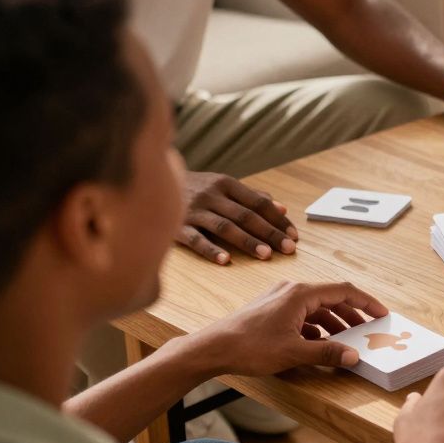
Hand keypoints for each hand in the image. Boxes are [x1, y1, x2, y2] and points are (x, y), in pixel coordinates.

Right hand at [178, 171, 297, 264]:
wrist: (149, 181)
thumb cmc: (195, 188)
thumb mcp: (222, 185)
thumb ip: (251, 196)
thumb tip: (282, 209)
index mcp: (226, 184)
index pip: (259, 202)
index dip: (277, 220)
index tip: (294, 236)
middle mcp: (211, 195)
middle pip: (246, 215)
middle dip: (270, 233)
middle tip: (288, 249)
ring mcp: (193, 210)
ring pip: (225, 227)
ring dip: (247, 241)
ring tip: (266, 255)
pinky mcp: (176, 225)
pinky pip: (196, 239)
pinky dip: (211, 249)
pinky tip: (225, 260)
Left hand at [191, 281, 388, 376]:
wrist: (212, 348)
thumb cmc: (249, 346)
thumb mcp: (294, 352)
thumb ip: (327, 352)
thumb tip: (354, 355)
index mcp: (301, 294)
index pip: (344, 291)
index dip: (366, 302)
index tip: (382, 314)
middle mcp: (292, 290)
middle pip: (332, 298)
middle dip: (352, 315)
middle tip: (369, 329)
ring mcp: (280, 299)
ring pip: (317, 307)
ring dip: (334, 322)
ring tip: (347, 339)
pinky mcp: (271, 310)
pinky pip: (303, 314)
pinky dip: (316, 326)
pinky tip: (319, 343)